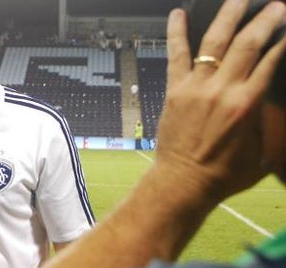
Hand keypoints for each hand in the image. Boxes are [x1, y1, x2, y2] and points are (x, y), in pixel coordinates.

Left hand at [156, 0, 285, 201]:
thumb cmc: (223, 173)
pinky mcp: (174, 90)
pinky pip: (175, 55)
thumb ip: (269, 120)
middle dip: (265, 18)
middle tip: (276, 4)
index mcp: (247, 104)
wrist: (184, 182)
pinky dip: (176, 33)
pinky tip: (178, 14)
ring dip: (228, 15)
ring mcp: (195, 87)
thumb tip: (272, 99)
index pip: (271, 59)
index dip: (283, 39)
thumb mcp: (262, 150)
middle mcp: (221, 90)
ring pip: (213, 41)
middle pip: (247, 43)